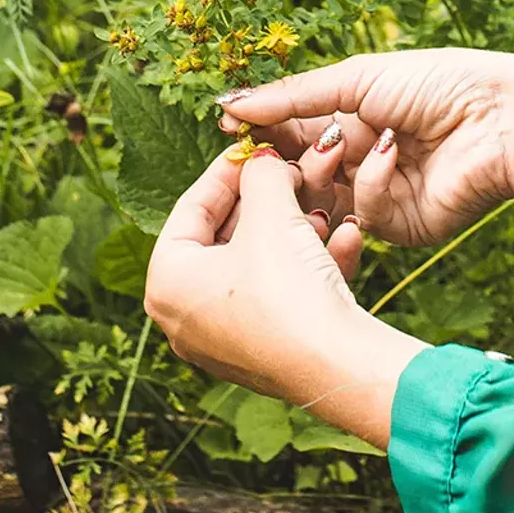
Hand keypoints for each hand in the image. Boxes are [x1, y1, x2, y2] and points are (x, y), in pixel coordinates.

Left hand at [144, 145, 425, 446]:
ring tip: (322, 209)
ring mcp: (224, 339)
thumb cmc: (287, 289)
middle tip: (293, 174)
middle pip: (225, 237)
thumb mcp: (271, 212)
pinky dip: (309, 264)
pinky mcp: (265, 352)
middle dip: (267, 202)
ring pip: (258, 264)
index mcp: (167, 282)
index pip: (191, 208)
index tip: (255, 147)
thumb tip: (263, 161)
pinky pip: (281, 294)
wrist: (337, 365)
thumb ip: (261, 174)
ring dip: (293, 230)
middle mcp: (185, 317)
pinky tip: (346, 239)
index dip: (228, 170)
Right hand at [219, 49, 513, 243]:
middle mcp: (360, 160)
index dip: (262, 133)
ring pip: (324, 202)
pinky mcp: (403, 227)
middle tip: (272, 150)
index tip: (230, 130)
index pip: (291, 132)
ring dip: (325, 175)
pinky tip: (393, 155)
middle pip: (300, 172)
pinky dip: (372, 185)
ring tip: (339, 148)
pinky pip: (364, 216)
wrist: (501, 118)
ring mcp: (380, 197)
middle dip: (286, 160)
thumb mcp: (357, 79)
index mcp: (351, 119)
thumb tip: (230, 103)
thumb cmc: (438, 84)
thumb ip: (293, 97)